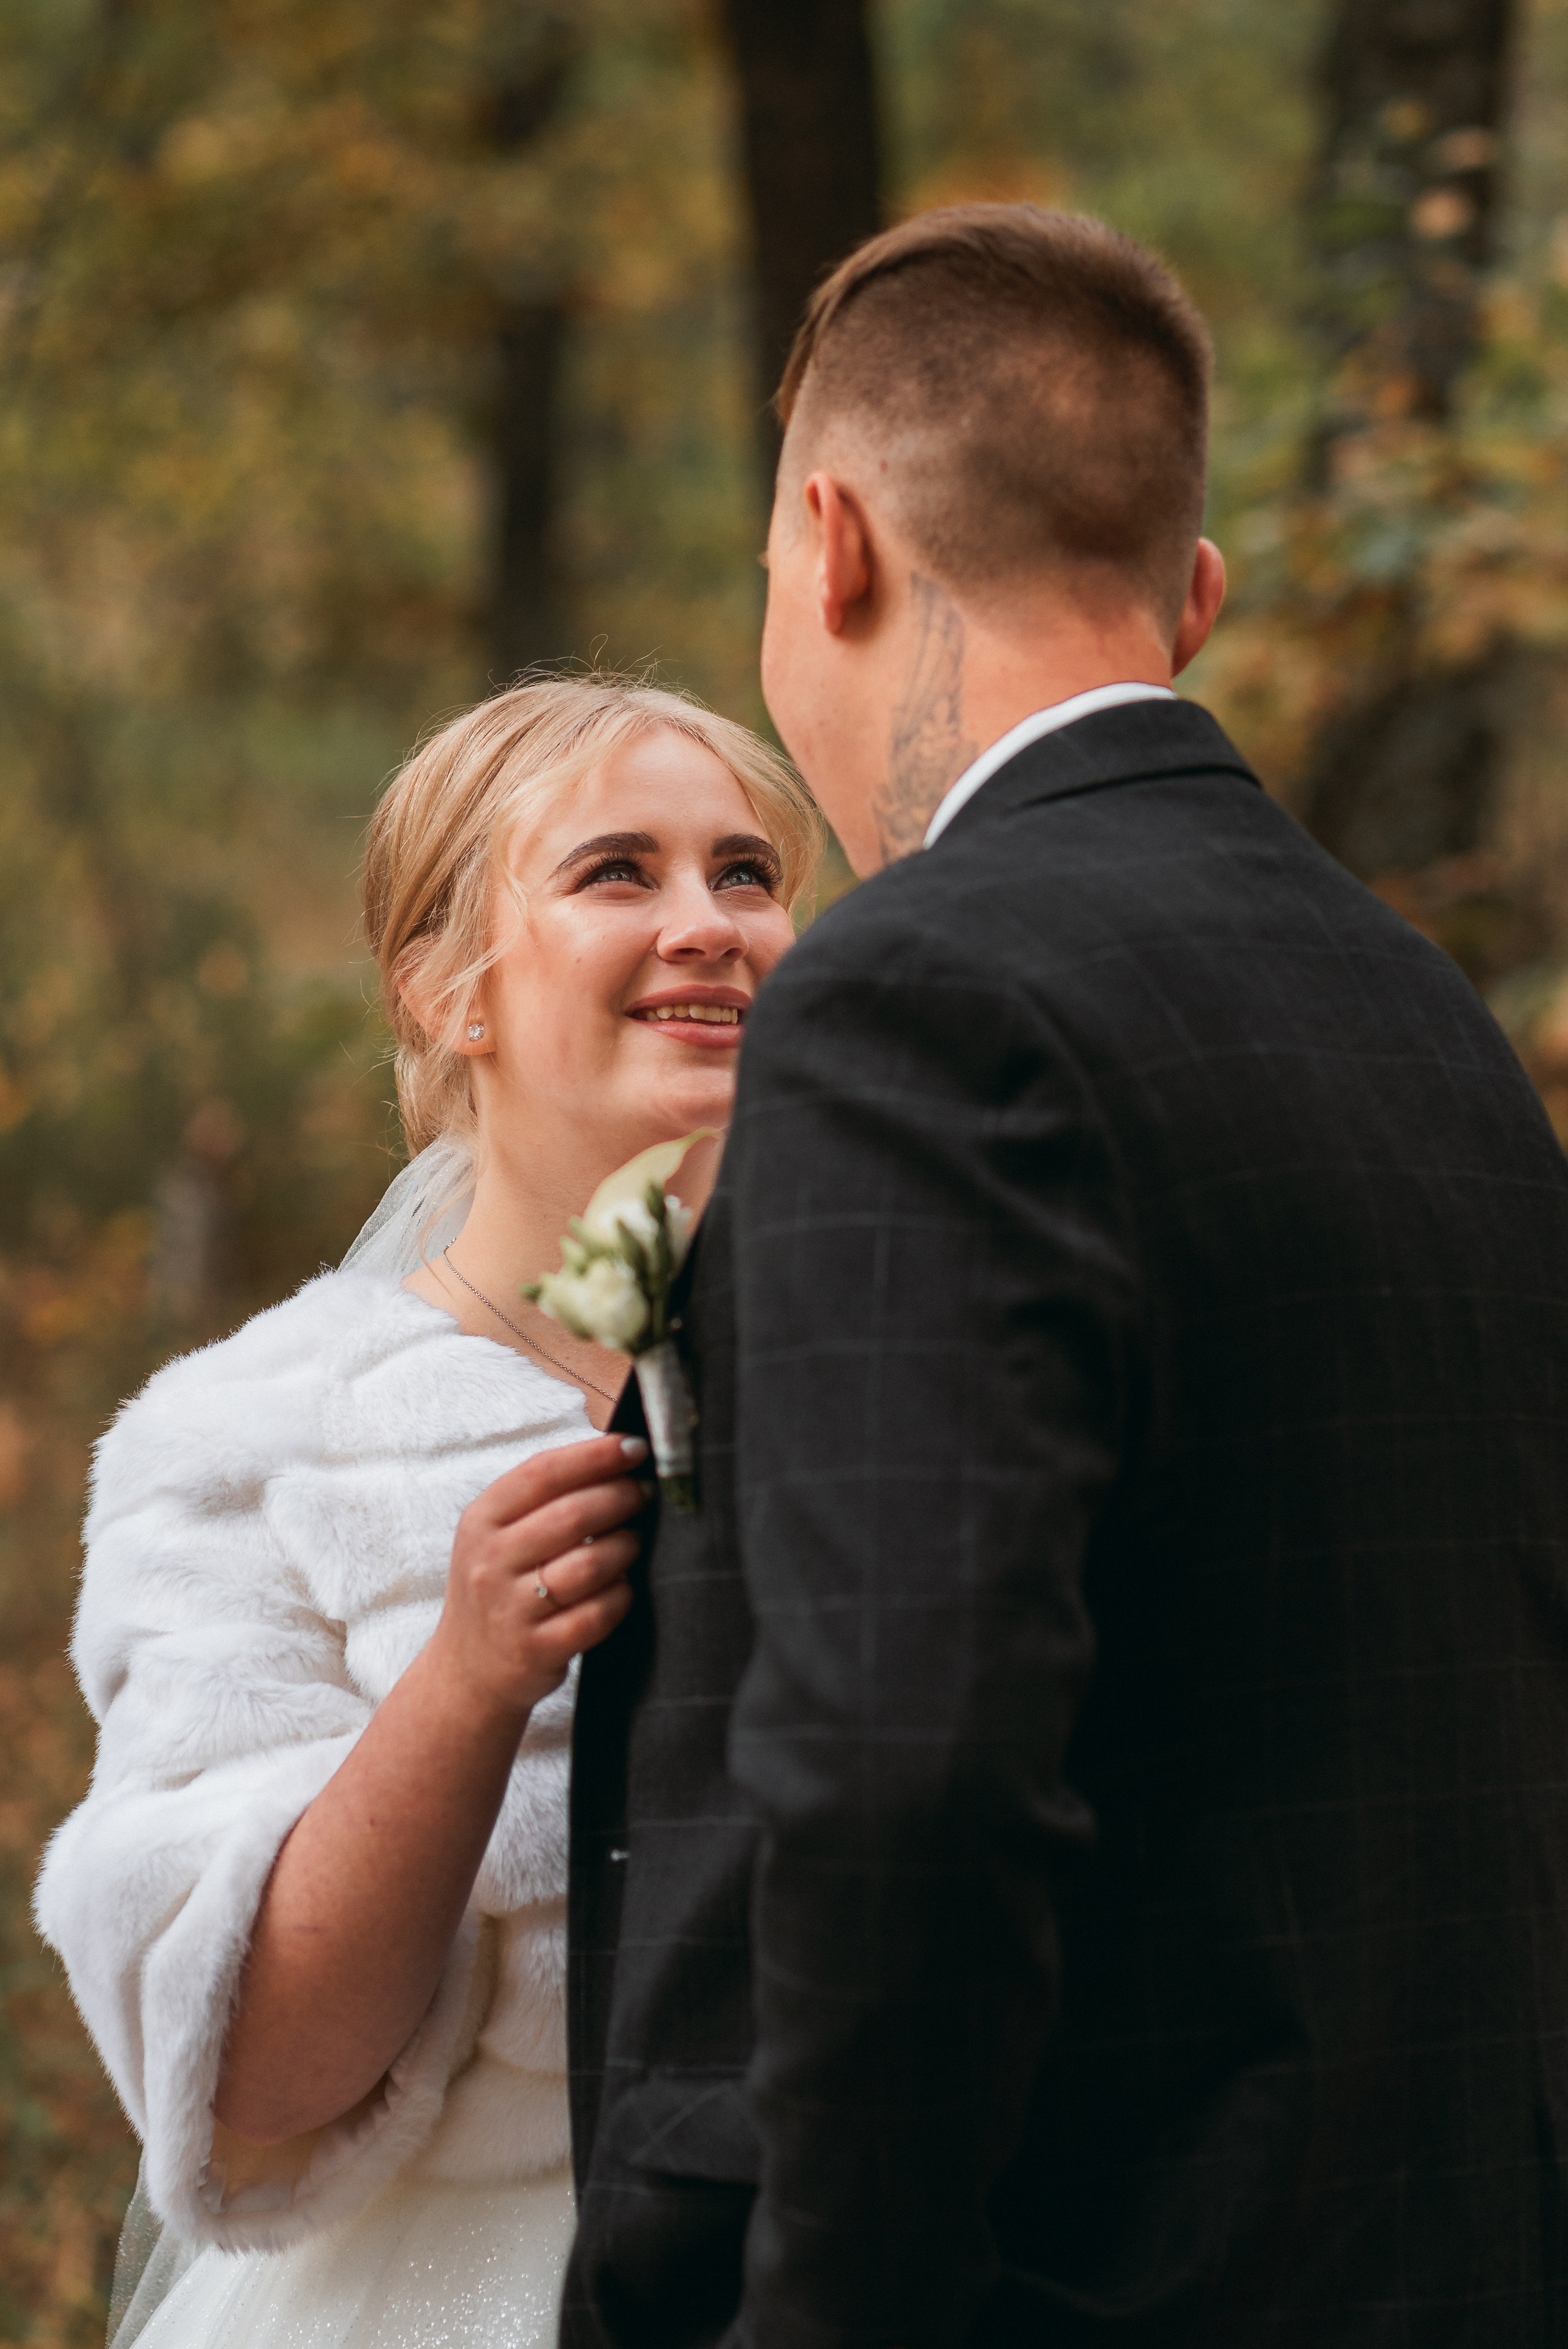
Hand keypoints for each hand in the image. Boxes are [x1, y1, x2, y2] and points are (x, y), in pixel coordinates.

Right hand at [431, 1433, 647, 1718]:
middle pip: (572, 1515)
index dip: (595, 1456)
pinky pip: (597, 1614)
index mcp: (480, 1522)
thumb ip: (544, 1498)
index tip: (634, 1447)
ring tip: (633, 1541)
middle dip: (621, 1496)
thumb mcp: (497, 1535)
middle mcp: (489, 1563)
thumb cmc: (497, 1587)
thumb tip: (616, 1455)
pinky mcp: (536, 1650)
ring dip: (625, 1546)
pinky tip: (622, 1587)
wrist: (467, 1670)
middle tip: (644, 1493)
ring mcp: (511, 1610)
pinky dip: (621, 1596)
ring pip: (589, 1564)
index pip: (542, 1473)